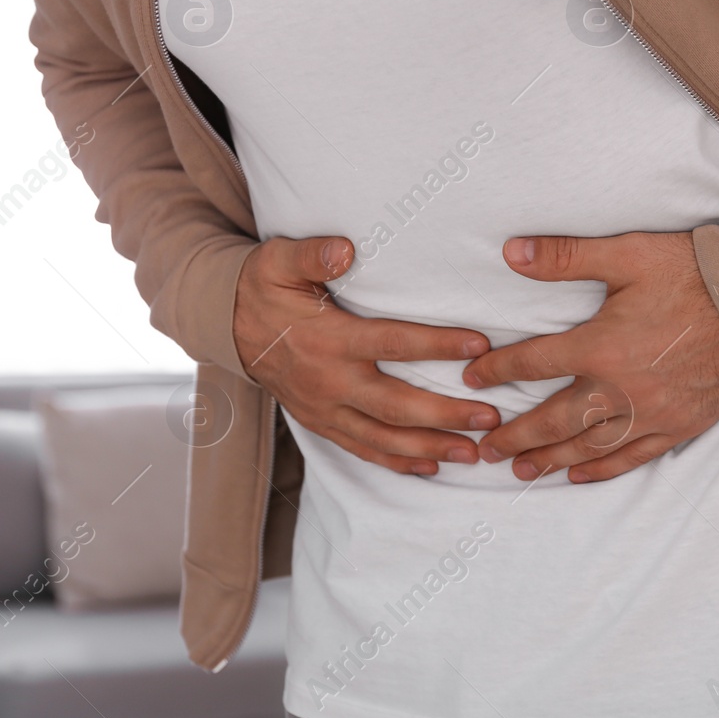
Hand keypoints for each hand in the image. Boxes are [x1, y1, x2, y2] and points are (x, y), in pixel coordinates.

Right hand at [233, 236, 500, 475]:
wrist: (227, 327)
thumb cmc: (263, 289)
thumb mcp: (278, 261)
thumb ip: (313, 255)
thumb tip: (346, 250)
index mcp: (328, 339)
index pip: (392, 343)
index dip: (437, 345)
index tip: (479, 345)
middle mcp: (330, 381)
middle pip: (397, 406)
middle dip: (446, 415)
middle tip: (491, 418)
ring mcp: (325, 409)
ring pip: (384, 438)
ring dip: (431, 447)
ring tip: (473, 453)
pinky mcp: (322, 424)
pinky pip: (363, 450)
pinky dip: (398, 462)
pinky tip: (431, 467)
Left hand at [461, 231, 718, 483]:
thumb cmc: (693, 272)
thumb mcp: (625, 254)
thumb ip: (564, 257)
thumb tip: (510, 252)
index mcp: (599, 346)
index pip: (533, 364)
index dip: (498, 372)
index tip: (473, 379)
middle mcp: (620, 389)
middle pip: (553, 421)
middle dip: (515, 437)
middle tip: (485, 451)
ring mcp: (652, 413)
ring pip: (589, 447)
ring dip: (550, 460)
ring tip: (521, 470)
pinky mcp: (681, 424)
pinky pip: (633, 456)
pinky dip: (602, 469)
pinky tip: (579, 475)